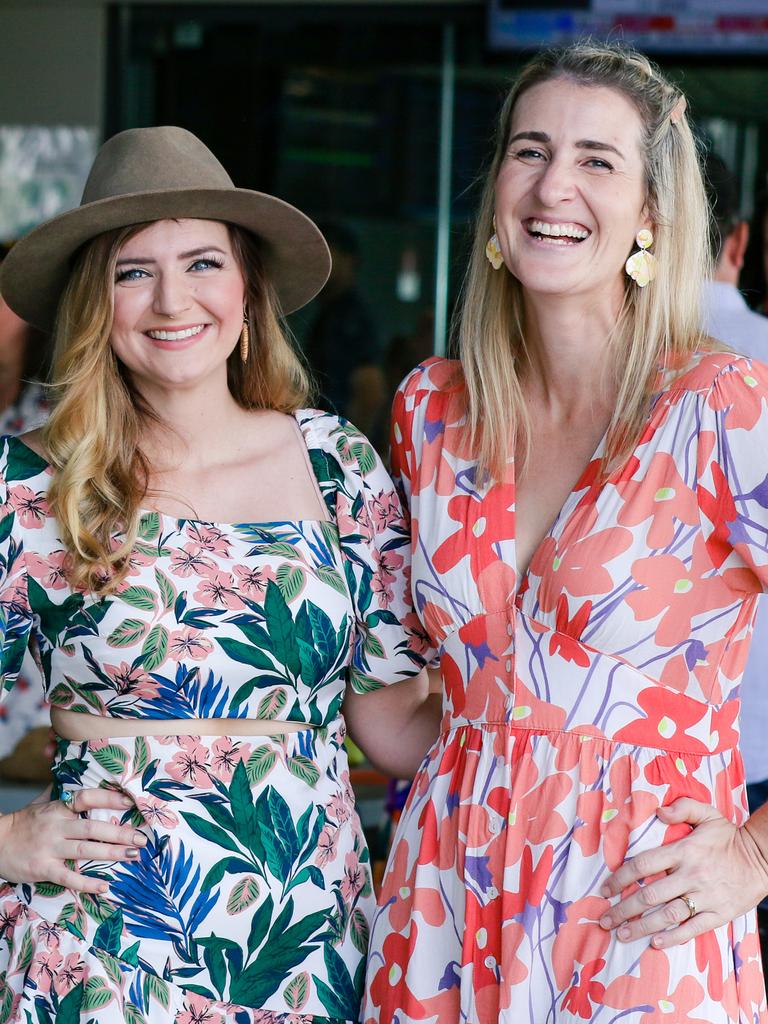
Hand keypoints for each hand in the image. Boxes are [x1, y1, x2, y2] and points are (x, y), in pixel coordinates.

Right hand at [0, 788, 146, 893]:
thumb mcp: (41, 803)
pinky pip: (68, 876)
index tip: (131, 803)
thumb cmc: (23, 823)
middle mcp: (56, 826)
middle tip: (141, 839)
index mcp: (58, 808)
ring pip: (85, 850)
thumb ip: (62, 793)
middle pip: (92, 828)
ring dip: (111, 854)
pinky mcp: (43, 869)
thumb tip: (81, 778)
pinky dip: (87, 882)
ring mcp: (49, 848)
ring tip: (133, 856)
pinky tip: (105, 886)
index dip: (109, 799)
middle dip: (120, 833)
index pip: (86, 798)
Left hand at [598, 798, 767, 948]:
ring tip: (622, 935)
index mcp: (684, 851)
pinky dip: (672, 938)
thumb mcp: (707, 814)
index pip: (643, 865)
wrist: (764, 859)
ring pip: (667, 915)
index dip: (620, 878)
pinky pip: (692, 929)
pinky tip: (654, 943)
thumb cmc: (729, 836)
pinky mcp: (719, 914)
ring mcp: (705, 896)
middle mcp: (691, 875)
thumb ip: (681, 807)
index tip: (605, 889)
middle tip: (604, 919)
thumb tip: (657, 811)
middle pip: (650, 895)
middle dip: (623, 909)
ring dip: (641, 927)